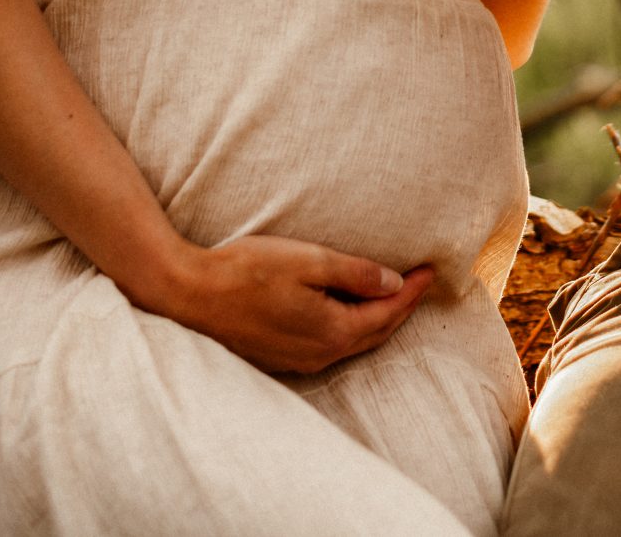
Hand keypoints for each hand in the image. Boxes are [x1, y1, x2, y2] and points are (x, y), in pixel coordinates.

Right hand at [139, 234, 434, 374]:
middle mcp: (320, 354)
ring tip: (393, 295)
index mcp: (333, 331)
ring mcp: (298, 360)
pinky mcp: (280, 357)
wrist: (189, 295)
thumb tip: (393, 283)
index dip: (413, 291)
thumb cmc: (246, 271)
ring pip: (353, 342)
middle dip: (401, 307)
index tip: (432, 270)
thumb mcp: (308, 261)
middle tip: (420, 283)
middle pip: (376, 333)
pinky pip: (330, 344)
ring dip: (377, 320)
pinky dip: (350, 327)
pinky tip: (347, 310)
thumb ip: (355, 273)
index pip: (388, 312)